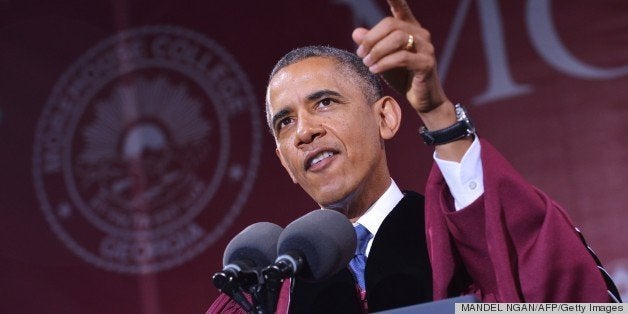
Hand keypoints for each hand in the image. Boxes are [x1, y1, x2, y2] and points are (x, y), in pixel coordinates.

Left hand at [352, 0, 451, 115]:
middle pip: (391, 24)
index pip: (401, 9)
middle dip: (371, 39)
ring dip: (377, 51)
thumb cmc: (402, 77)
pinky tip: (375, 70)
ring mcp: (426, 47)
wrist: (423, 100)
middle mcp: (420, 34)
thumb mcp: (382, 60)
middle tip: (361, 54)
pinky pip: (402, 57)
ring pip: (397, 38)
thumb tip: (356, 32)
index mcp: (410, 29)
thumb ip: (371, 46)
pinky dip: (384, 63)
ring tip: (367, 63)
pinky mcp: (426, 63)